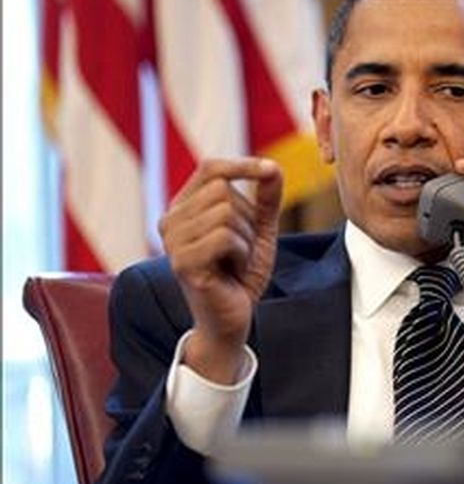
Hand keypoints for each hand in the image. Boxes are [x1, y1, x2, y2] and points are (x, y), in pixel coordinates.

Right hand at [158, 158, 282, 382]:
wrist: (232, 318)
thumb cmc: (241, 273)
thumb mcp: (258, 230)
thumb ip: (265, 199)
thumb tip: (273, 166)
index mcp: (184, 207)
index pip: (211, 168)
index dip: (242, 165)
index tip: (270, 170)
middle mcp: (170, 220)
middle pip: (223, 191)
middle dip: (247, 218)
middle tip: (242, 248)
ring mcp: (172, 242)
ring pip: (226, 213)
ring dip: (246, 240)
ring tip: (236, 261)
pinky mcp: (183, 262)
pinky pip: (225, 237)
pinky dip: (242, 254)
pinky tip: (233, 271)